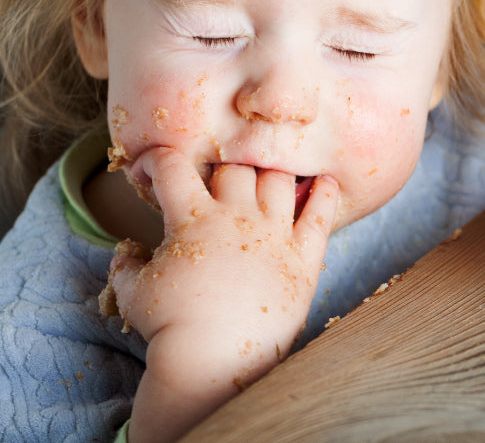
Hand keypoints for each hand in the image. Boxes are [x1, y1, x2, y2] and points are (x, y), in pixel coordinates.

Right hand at [106, 148, 337, 442]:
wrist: (214, 360)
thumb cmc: (170, 328)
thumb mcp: (132, 295)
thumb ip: (125, 266)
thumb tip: (125, 250)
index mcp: (193, 218)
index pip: (173, 166)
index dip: (159, 160)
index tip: (156, 170)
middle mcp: (238, 216)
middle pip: (235, 167)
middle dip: (222, 169)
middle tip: (218, 185)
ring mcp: (275, 233)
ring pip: (279, 180)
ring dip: (270, 175)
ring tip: (265, 181)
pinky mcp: (304, 256)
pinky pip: (321, 214)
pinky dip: (325, 193)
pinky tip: (326, 182)